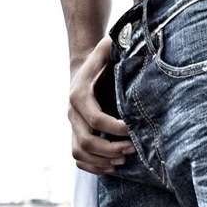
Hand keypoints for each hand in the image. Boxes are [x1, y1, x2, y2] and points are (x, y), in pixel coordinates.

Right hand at [69, 36, 135, 174]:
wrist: (84, 66)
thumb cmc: (100, 57)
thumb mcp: (106, 48)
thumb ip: (114, 44)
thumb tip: (124, 39)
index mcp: (80, 93)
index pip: (96, 118)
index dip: (115, 128)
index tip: (133, 129)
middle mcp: (72, 112)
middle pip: (86, 141)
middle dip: (110, 148)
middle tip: (133, 149)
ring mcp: (72, 124)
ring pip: (79, 153)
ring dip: (102, 160)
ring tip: (123, 160)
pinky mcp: (75, 133)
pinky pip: (78, 157)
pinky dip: (93, 166)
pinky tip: (111, 166)